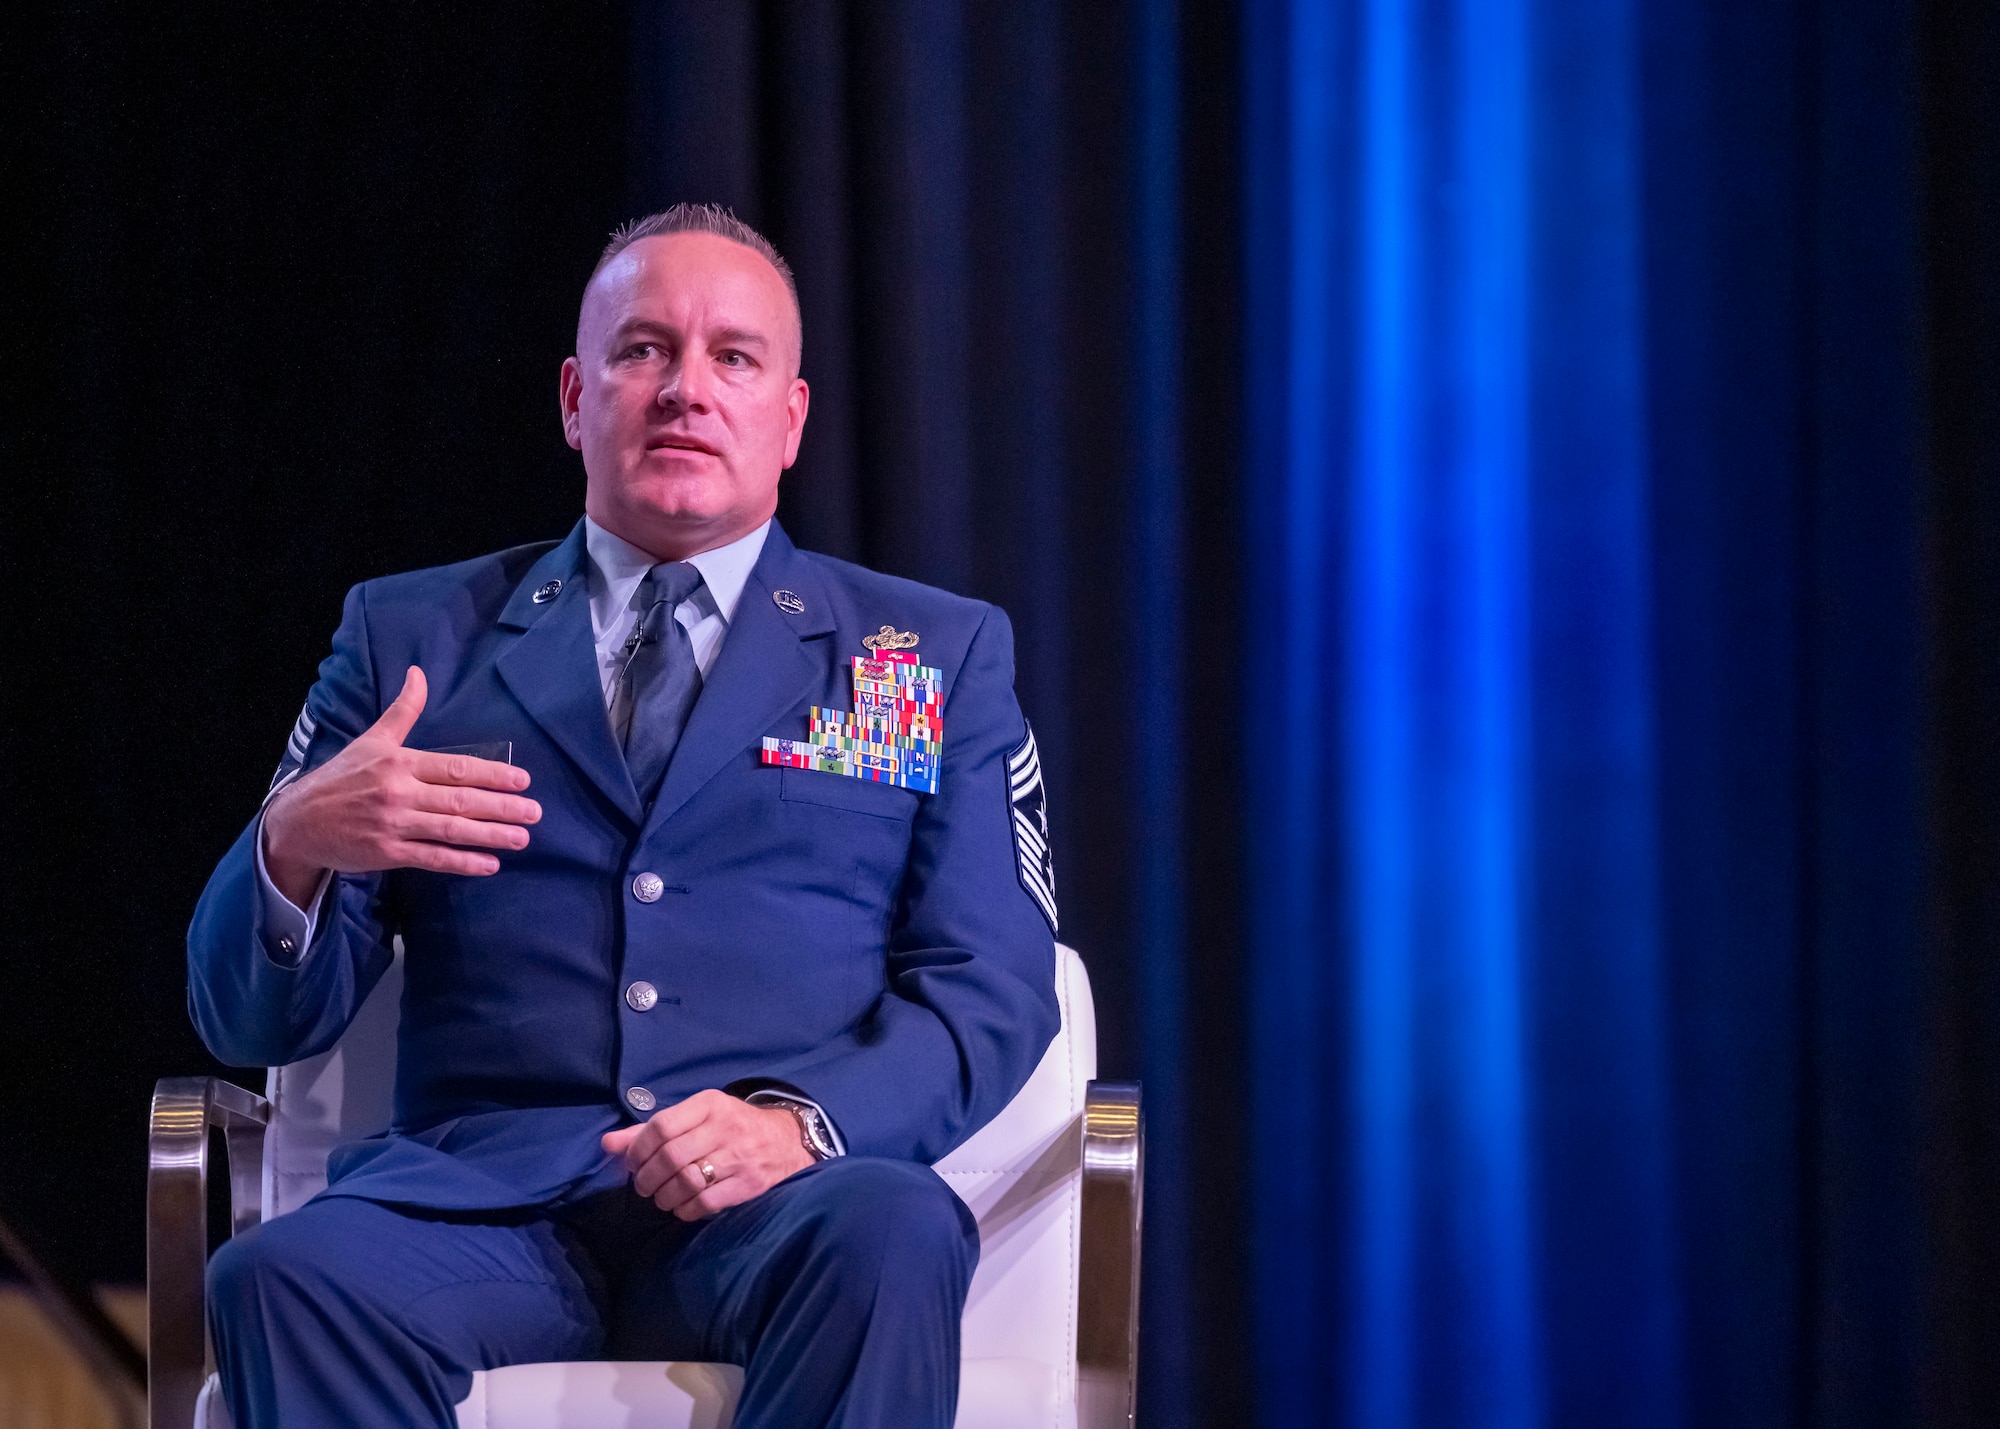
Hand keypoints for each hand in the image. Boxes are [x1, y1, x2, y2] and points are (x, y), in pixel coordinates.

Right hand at [261, 666, 539, 904]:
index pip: (455, 768)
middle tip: (534, 812)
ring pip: (450, 830)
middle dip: (501, 807)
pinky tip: (490, 865)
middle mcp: (399, 792)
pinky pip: (432, 858)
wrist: (298, 821)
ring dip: (490, 835)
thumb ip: (403, 710)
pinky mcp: (386, 853)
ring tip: (522, 839)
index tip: (522, 780)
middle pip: (459, 800)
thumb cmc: (341, 778)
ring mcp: (393, 825)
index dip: (491, 774)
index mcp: (399, 762)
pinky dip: (462, 862)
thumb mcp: (372, 739)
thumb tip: (419, 672)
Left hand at [600, 1090, 814, 1220]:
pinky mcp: (748, 1184)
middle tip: (643, 1186)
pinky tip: (682, 1207)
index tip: (632, 1164)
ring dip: (664, 1196)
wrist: (786, 1141)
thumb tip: (607, 1144)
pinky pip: (705, 1202)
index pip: (661, 1126)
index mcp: (709, 1104)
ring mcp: (739, 1156)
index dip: (638, 1150)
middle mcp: (724, 1127)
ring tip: (661, 1197)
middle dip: (647, 1177)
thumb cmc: (731, 1127)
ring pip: (687, 1181)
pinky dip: (685, 1210)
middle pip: (671, 1156)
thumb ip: (651, 1130)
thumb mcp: (696, 1117)